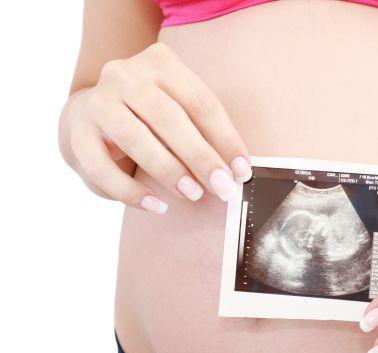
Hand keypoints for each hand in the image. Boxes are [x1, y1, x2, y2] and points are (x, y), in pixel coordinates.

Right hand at [66, 42, 251, 212]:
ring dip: (169, 171)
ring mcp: (98, 102)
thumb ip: (204, 133)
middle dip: (200, 156)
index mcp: (160, 63)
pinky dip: (131, 192)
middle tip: (222, 186)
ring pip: (135, 138)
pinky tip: (156, 206)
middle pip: (169, 117)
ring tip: (193, 194)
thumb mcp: (178, 110)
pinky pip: (102, 168)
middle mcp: (125, 75)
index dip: (225, 139)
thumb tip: (235, 170)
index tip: (242, 170)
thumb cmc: (150, 117)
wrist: (91, 114)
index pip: (201, 102)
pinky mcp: (78, 133)